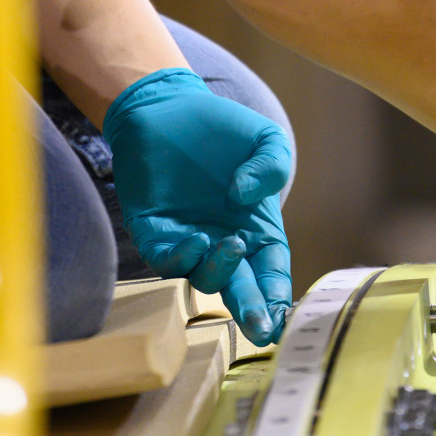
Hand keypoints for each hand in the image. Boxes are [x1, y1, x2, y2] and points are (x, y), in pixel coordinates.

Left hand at [103, 67, 291, 345]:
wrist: (168, 107)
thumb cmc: (221, 128)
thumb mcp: (265, 138)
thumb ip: (272, 165)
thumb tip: (246, 198)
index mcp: (256, 228)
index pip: (271, 271)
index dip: (277, 294)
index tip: (281, 315)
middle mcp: (223, 242)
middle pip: (240, 287)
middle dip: (251, 310)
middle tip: (259, 329)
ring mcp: (189, 240)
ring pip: (204, 277)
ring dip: (219, 272)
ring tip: (231, 247)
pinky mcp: (153, 232)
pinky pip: (166, 259)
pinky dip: (182, 258)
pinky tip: (197, 240)